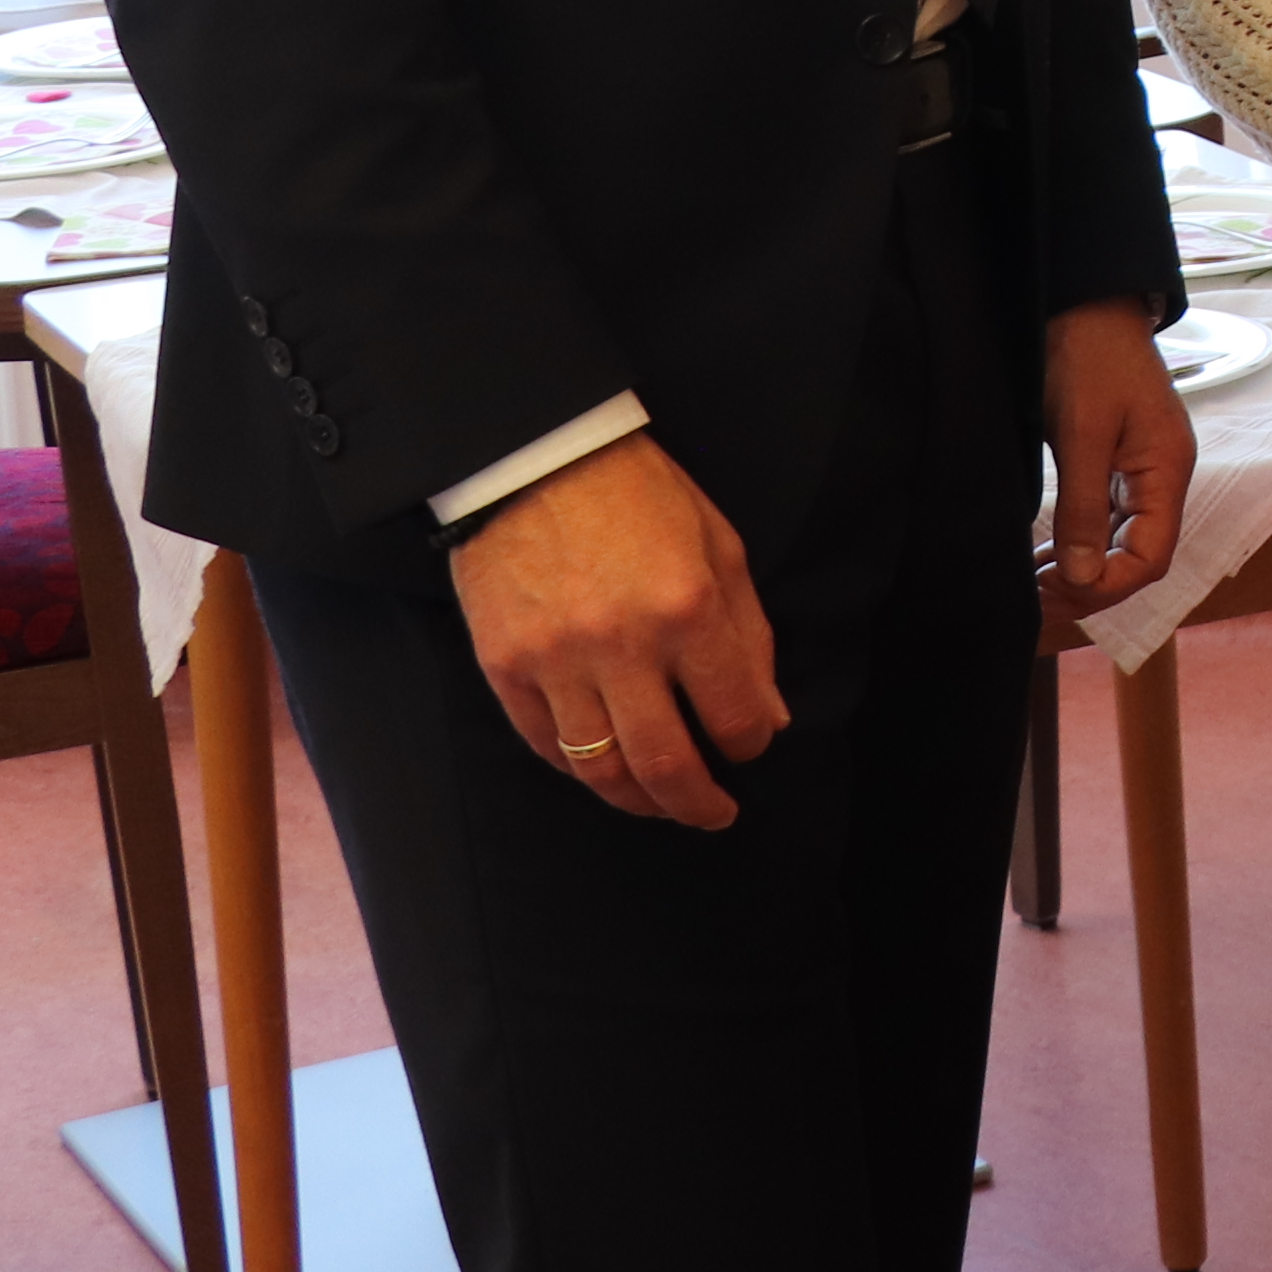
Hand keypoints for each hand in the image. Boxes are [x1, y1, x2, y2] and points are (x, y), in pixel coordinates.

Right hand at [451, 433, 781, 827]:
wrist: (536, 457)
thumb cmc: (640, 496)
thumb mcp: (720, 547)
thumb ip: (749, 636)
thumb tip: (768, 718)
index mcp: (688, 610)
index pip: (734, 717)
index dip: (750, 744)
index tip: (752, 745)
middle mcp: (621, 645)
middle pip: (665, 764)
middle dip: (698, 804)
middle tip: (715, 814)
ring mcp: (554, 661)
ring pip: (600, 770)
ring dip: (639, 801)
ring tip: (662, 804)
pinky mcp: (503, 666)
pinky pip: (544, 746)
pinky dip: (579, 771)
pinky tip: (604, 771)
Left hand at [1039, 298, 1196, 636]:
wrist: (1085, 301)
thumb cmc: (1087, 355)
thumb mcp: (1080, 432)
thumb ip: (1084, 507)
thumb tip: (1083, 577)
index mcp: (1166, 470)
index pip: (1151, 558)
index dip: (1105, 586)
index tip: (1051, 590)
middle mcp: (1162, 477)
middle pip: (1138, 558)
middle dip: (1088, 586)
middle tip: (1031, 597)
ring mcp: (1142, 470)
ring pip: (1122, 544)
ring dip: (1081, 569)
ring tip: (1032, 582)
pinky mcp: (1118, 461)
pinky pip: (1108, 521)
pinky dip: (1078, 544)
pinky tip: (1046, 553)